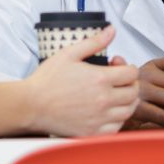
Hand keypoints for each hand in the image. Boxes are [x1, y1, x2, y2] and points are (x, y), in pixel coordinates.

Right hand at [23, 26, 139, 136]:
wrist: (30, 106)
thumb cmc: (46, 81)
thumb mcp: (69, 54)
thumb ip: (94, 42)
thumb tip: (112, 30)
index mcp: (100, 79)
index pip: (132, 74)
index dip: (127, 66)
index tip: (116, 65)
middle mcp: (103, 101)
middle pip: (133, 93)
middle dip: (130, 83)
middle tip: (118, 79)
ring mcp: (98, 119)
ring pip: (128, 111)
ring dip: (126, 101)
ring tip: (114, 94)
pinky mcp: (91, 133)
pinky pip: (116, 128)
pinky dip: (117, 119)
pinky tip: (106, 111)